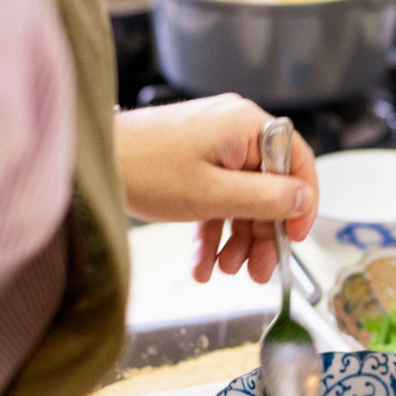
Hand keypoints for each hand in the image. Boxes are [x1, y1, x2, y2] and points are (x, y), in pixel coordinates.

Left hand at [113, 95, 317, 281]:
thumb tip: (303, 199)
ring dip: (237, 236)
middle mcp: (234, 129)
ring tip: (227, 268)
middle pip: (268, 185)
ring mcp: (213, 143)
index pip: (296, 160)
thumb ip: (265, 198)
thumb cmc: (143, 167)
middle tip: (258, 269)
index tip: (296, 236)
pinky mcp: (194, 158)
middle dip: (262, 232)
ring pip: (242, 196)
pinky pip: (217, 195)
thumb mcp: (213, 194)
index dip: (301, 202)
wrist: (92, 160)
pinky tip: (204, 261)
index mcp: (246, 126)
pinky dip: (213, 228)